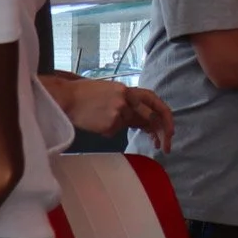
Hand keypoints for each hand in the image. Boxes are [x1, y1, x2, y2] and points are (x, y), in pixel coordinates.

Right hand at [53, 76, 174, 151]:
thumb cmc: (85, 96)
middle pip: (151, 117)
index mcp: (127, 89)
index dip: (165, 115)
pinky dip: (105, 130)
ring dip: (114, 126)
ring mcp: (119, 111)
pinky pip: (113, 132)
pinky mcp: (111, 122)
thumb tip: (145, 121)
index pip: (154, 100)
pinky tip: (93, 121)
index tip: (171, 130)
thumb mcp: (111, 93)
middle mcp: (126, 98)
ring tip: (97, 117)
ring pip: (126, 126)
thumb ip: (129, 104)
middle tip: (166, 147)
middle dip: (162, 134)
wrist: (66, 98)